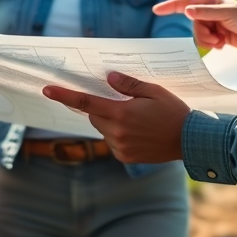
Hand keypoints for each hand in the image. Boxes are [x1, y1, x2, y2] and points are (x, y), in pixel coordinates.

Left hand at [43, 72, 188, 163]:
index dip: (64, 95)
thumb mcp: (153, 91)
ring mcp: (119, 147)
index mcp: (121, 113)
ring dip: (111, 121)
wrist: (189, 141)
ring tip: (136, 119)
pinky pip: (112, 142)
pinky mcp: (124, 157)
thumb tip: (108, 78)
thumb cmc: (172, 111)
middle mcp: (116, 132)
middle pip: (94, 116)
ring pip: (103, 129)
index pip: (85, 102)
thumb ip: (128, 85)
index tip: (47, 89)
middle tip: (123, 103)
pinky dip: (118, 134)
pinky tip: (137, 131)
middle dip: (102, 107)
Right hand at [153, 0, 236, 52]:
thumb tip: (186, 11)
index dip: (171, 6)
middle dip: (202, 33)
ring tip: (221, 42)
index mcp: (213, 0)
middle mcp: (212, 11)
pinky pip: (207, 42)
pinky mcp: (221, 36)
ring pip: (199, 34)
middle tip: (216, 38)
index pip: (186, 2)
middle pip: (193, 23)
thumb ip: (206, 13)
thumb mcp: (227, 13)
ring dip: (208, 41)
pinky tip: (224, 45)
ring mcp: (216, 24)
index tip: (156, 10)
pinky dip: (213, 45)